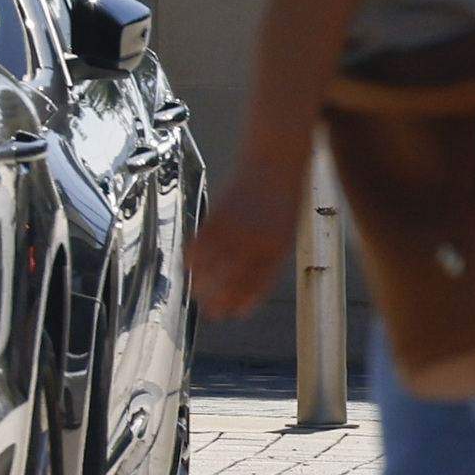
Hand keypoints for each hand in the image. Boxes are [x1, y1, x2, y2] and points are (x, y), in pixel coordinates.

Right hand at [189, 160, 310, 319]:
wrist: (276, 159)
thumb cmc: (284, 194)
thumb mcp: (287, 226)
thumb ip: (269, 252)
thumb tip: (250, 279)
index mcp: (278, 246)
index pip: (259, 283)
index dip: (244, 301)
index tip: (234, 314)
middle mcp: (256, 240)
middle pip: (232, 279)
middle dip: (219, 299)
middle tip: (210, 312)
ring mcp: (236, 227)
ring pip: (212, 264)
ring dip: (201, 281)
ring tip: (196, 291)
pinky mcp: (219, 213)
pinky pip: (200, 240)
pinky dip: (192, 255)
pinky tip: (187, 264)